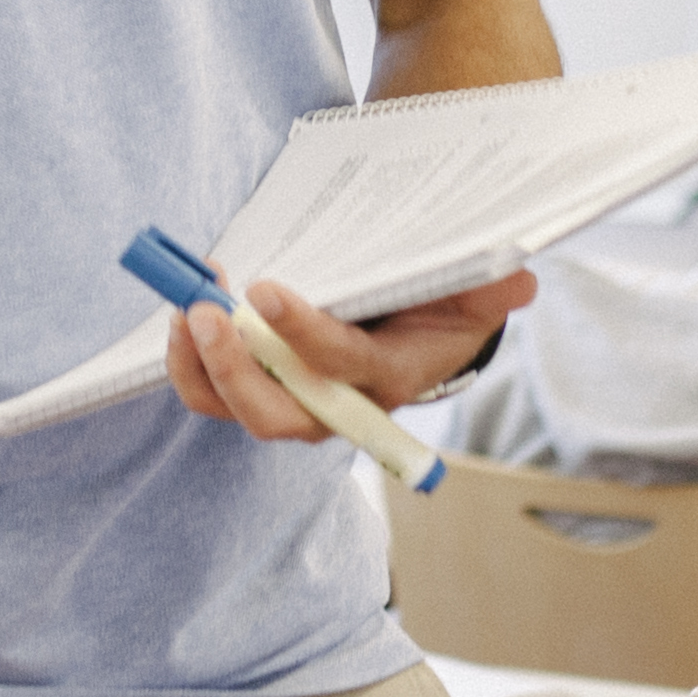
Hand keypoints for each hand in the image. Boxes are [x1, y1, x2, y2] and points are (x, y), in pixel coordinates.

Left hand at [164, 269, 531, 444]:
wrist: (418, 327)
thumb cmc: (441, 304)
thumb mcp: (473, 291)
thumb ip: (490, 287)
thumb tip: (516, 281)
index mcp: (388, 378)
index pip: (342, 367)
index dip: (303, 336)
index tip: (267, 290)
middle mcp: (336, 406)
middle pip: (276, 414)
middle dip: (234, 366)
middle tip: (205, 311)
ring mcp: (293, 403)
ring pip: (235, 408)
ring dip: (200, 366)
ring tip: (185, 309)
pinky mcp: (260, 388)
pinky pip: (213, 392)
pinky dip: (189, 360)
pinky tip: (181, 311)